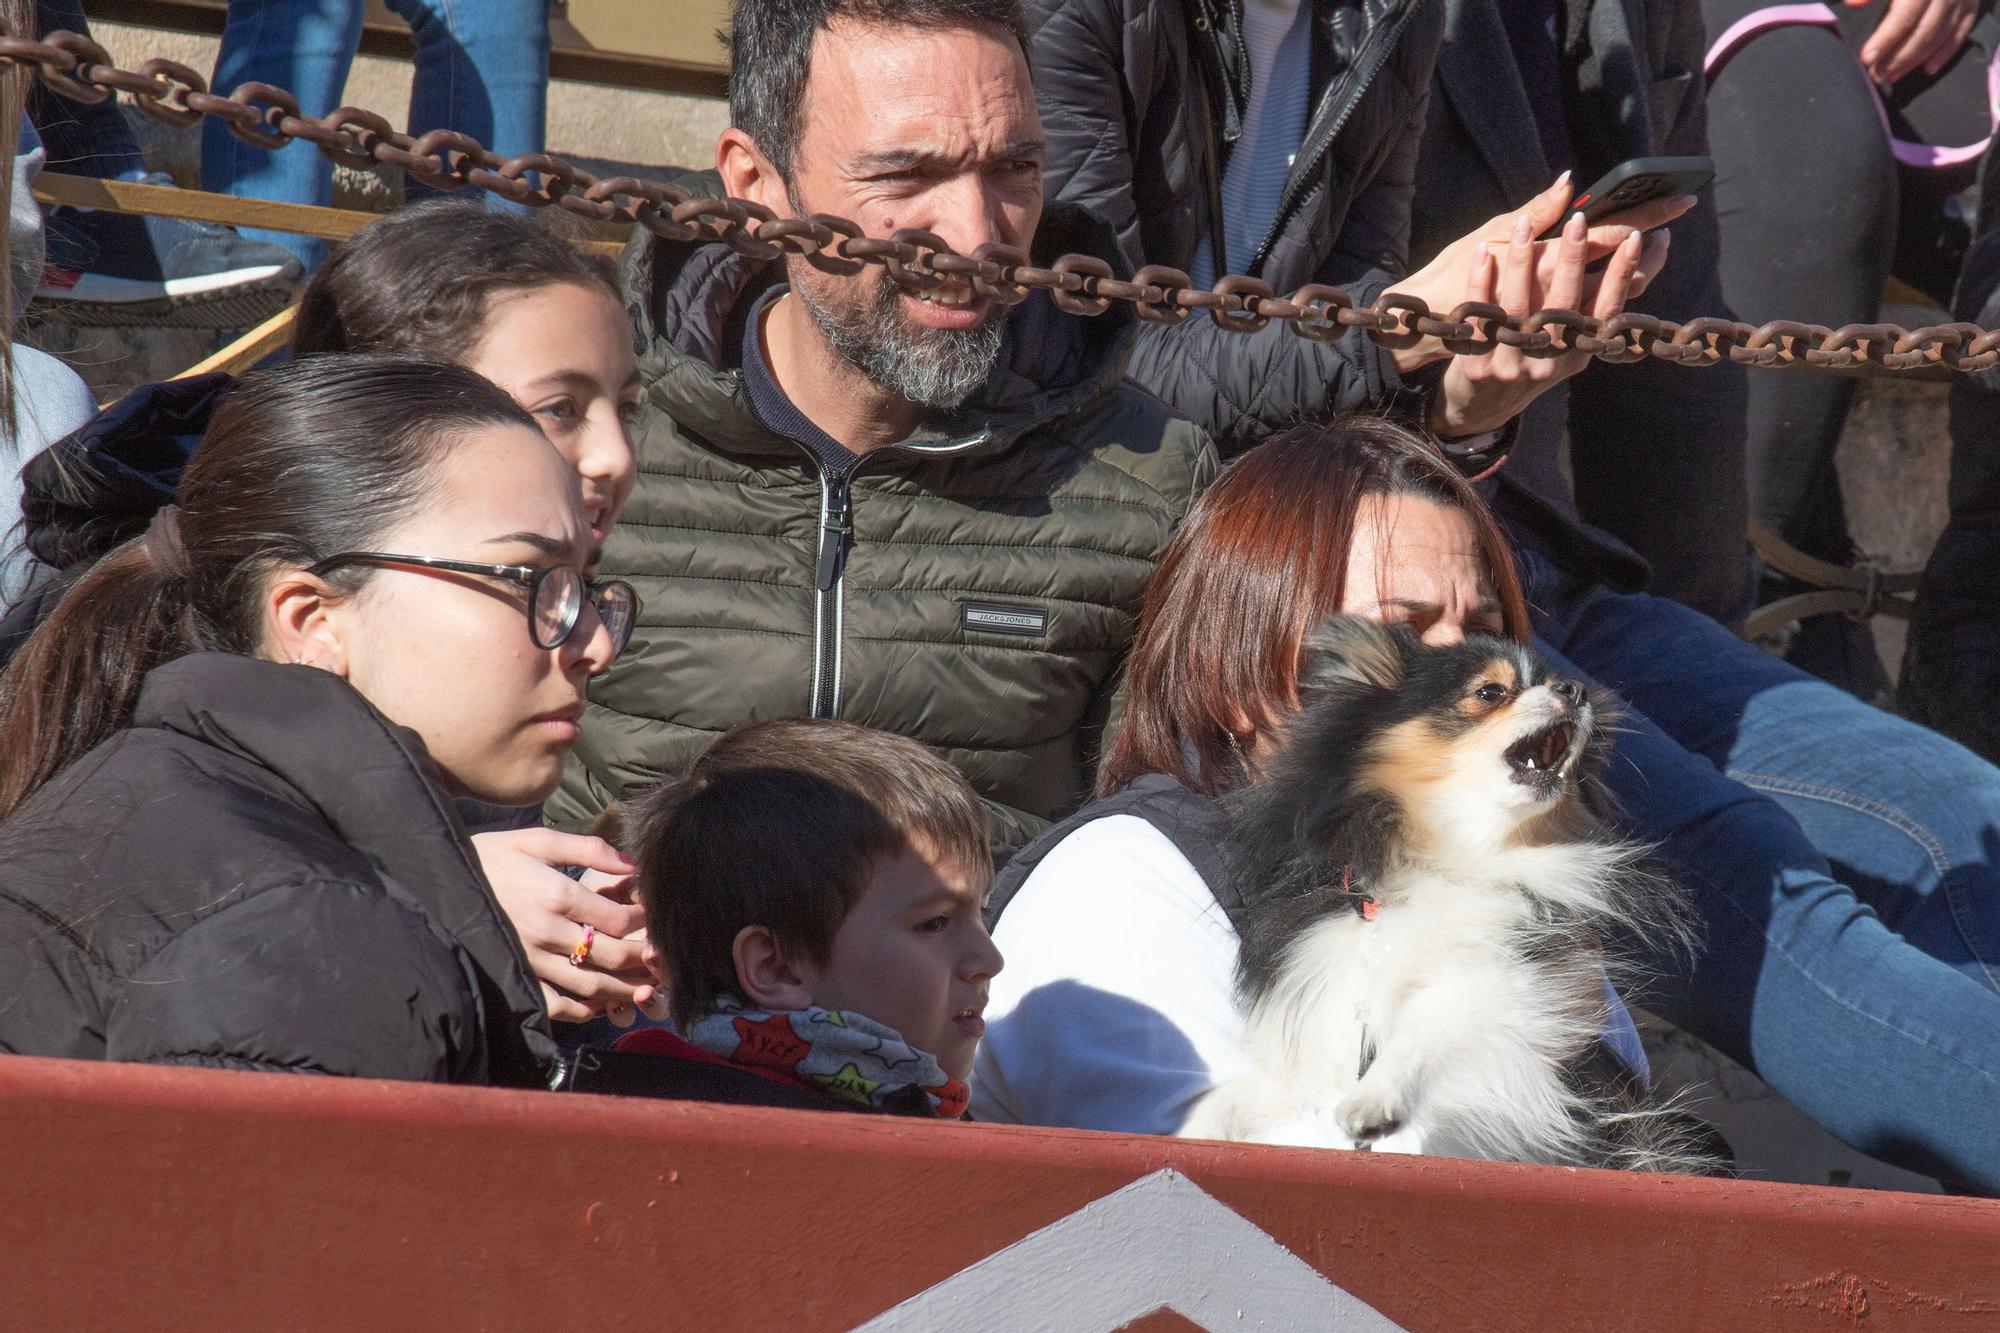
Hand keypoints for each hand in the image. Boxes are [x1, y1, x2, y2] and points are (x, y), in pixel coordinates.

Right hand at [472, 827, 667, 1025]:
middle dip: (643, 958)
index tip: (656, 921)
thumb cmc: (491, 857)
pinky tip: (601, 1003)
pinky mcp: (515, 978)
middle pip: (611, 954)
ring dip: (625, 989)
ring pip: (591, 984)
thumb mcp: (537, 841)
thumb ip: (587, 848)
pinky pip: (557, 1004)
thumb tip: (631, 863)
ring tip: (647, 986)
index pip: (617, 919)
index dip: (644, 922)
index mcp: (556, 894)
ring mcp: (529, 960)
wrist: (436, 883)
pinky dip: (584, 1009)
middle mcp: (546, 932)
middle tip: (662, 958)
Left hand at [1426, 206, 1665, 438]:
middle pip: (1565, 303)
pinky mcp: (1477, 365)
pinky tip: (1482, 252)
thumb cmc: (1527, 361)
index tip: (1636, 236)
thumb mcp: (1562, 341)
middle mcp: (1550, 359)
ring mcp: (1513, 364)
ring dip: (1521, 260)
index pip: (1607, 308)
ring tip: (1523, 223)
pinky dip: (1480, 281)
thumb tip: (1623, 252)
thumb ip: (1585, 303)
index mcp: (1578, 349)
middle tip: (1580, 219)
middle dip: (1574, 258)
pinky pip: (1479, 316)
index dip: (1623, 273)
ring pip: (1519, 307)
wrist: (1479, 408)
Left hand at [1855, 0, 1978, 82]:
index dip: (1887, 37)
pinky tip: (1927, 69)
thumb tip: (1852, 3)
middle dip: (1899, 57)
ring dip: (1916, 60)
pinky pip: (1962, 30)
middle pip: (1925, 30)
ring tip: (1891, 77)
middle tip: (1876, 75)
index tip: (1867, 57)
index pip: (1906, 14)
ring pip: (1942, 35)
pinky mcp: (1972, 2)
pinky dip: (1946, 52)